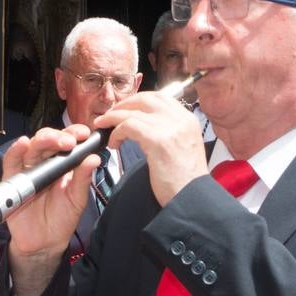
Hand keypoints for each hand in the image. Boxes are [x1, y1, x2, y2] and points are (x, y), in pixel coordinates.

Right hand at [3, 125, 96, 258]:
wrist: (44, 242)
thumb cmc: (62, 218)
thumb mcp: (77, 199)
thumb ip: (83, 179)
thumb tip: (94, 158)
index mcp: (62, 164)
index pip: (67, 141)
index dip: (74, 134)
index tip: (84, 134)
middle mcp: (45, 162)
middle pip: (48, 140)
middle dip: (59, 136)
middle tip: (70, 142)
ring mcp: (28, 169)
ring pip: (32, 147)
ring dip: (42, 140)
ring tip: (53, 141)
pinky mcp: (12, 178)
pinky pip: (11, 161)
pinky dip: (15, 151)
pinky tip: (23, 144)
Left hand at [95, 91, 206, 206]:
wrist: (192, 198)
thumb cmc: (184, 180)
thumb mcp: (183, 147)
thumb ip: (168, 131)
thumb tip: (144, 125)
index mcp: (188, 120)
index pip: (159, 97)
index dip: (137, 101)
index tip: (124, 109)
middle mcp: (180, 119)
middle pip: (144, 98)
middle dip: (123, 105)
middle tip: (109, 115)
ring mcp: (169, 128)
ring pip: (132, 112)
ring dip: (113, 118)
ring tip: (104, 128)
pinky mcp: (157, 140)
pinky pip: (128, 126)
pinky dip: (116, 132)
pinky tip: (113, 144)